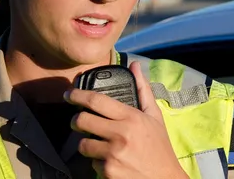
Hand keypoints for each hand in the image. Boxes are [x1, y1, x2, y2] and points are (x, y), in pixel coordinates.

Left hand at [64, 62, 188, 178]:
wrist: (164, 178)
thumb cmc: (159, 146)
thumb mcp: (155, 116)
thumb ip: (142, 89)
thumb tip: (134, 65)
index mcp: (131, 117)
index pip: (97, 101)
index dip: (78, 95)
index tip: (69, 93)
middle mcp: (120, 134)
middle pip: (82, 121)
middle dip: (76, 120)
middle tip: (78, 121)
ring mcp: (113, 154)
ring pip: (83, 144)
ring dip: (86, 143)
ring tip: (98, 143)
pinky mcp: (108, 172)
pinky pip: (91, 162)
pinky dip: (97, 161)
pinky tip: (110, 160)